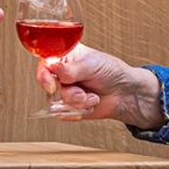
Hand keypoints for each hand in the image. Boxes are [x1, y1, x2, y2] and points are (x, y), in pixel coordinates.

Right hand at [36, 43, 163, 128]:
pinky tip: (92, 103)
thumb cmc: (111, 71)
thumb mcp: (92, 64)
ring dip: (78, 101)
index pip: (44, 62)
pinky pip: (64, 112)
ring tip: (92, 96)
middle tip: (80, 93)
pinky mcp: (68, 106)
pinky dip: (80, 110)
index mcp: (64, 56)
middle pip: (47, 84)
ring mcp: (64, 89)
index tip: (52, 85)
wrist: (125, 92)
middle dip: (68, 91)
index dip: (44, 74)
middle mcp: (61, 73)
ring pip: (57, 100)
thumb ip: (72, 69)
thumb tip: (54, 69)